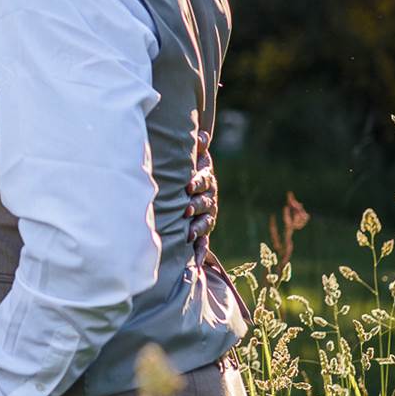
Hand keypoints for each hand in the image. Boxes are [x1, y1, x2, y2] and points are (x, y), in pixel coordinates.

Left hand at [185, 129, 218, 267]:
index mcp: (205, 180)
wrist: (190, 188)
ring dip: (197, 228)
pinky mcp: (202, 231)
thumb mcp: (194, 158)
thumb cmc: (188, 169)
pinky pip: (203, 243)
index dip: (197, 182)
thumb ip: (197, 147)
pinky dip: (200, 252)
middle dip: (196, 206)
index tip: (187, 186)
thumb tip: (202, 132)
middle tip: (185, 210)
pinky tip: (196, 262)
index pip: (203, 180)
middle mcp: (208, 199)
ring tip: (188, 234)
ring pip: (205, 222)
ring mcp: (207, 216)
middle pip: (204, 202)